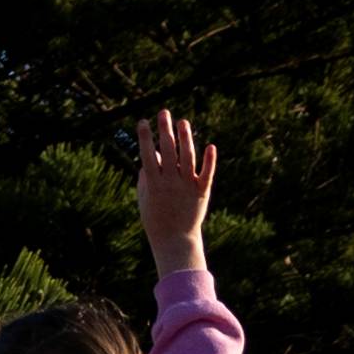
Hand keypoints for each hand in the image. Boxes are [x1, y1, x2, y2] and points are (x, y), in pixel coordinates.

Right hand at [134, 107, 217, 269]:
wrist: (174, 239)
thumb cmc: (155, 219)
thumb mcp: (145, 199)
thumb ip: (145, 179)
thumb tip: (149, 158)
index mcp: (153, 184)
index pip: (148, 155)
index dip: (145, 138)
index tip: (143, 122)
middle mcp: (170, 183)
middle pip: (168, 152)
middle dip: (164, 131)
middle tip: (164, 113)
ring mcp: (186, 186)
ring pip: (187, 158)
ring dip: (185, 139)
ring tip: (183, 123)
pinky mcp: (201, 192)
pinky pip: (206, 174)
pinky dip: (209, 161)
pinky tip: (210, 146)